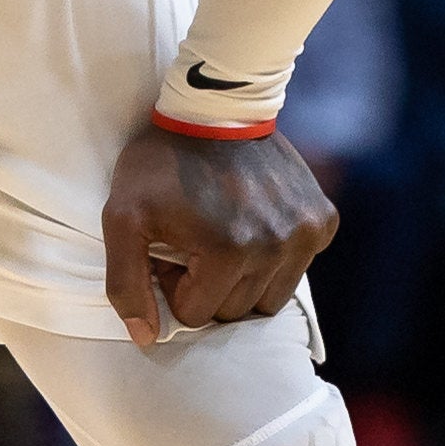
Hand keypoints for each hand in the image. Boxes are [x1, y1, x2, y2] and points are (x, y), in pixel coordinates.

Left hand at [100, 120, 336, 344]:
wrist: (216, 108)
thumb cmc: (162, 163)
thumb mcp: (122, 217)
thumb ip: (126, 283)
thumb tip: (146, 337)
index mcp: (228, 251)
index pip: (196, 314)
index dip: (174, 285)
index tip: (169, 249)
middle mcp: (276, 247)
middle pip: (234, 311)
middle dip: (207, 286)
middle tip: (192, 243)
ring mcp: (304, 233)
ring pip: (269, 299)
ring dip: (243, 280)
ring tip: (222, 238)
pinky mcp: (322, 220)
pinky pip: (298, 268)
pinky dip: (275, 258)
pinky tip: (254, 225)